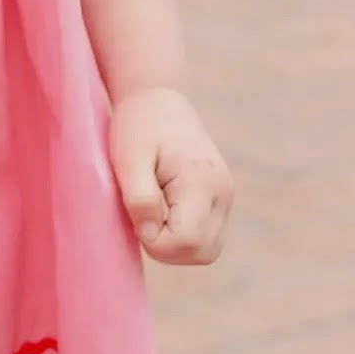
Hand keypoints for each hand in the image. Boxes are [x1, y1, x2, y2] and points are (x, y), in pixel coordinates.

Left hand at [109, 87, 233, 265]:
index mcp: (202, 180)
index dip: (155, 240)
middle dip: (166, 246)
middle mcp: (223, 193)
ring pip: (207, 250)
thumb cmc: (138, 126)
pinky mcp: (221, 201)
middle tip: (142, 213)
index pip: (186, 241)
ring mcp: (226, 198)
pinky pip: (206, 238)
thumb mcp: (128, 157)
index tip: (135, 212)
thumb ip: (139, 197)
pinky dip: (183, 236)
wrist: (159, 101)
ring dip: (175, 244)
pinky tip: (163, 210)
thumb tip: (150, 234)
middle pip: (202, 252)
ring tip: (153, 208)